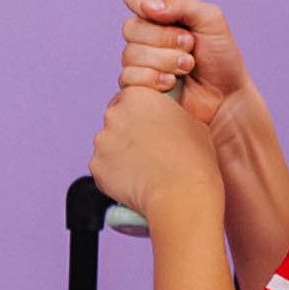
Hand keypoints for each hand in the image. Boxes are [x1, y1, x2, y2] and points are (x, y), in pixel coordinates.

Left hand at [88, 73, 221, 227]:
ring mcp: (101, 141)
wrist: (181, 194)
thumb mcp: (192, 123)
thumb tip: (166, 122)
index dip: (140, 113)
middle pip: (116, 119)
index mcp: (137, 96)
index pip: (130, 97)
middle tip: (147, 149)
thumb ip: (170, 115)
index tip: (149, 125)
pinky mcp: (95, 166)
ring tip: (144, 169)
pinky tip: (134, 182)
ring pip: (108, 144)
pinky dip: (114, 174)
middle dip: (127, 131)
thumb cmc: (193, 159)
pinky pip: (103, 167)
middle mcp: (113, 114)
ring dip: (120, 153)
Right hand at [118, 0, 251, 115]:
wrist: (226, 98)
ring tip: (188, 67)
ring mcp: (140, 60)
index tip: (157, 12)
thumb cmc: (221, 59)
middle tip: (190, 45)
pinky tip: (172, 83)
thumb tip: (150, 7)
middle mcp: (147, 35)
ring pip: (131, 54)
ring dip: (165, 60)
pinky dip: (154, 79)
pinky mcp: (138, 86)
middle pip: (131, 27)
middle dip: (163, 38)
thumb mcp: (211, 21)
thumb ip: (183, 4)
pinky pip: (129, 77)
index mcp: (162, 13)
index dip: (140, 0)